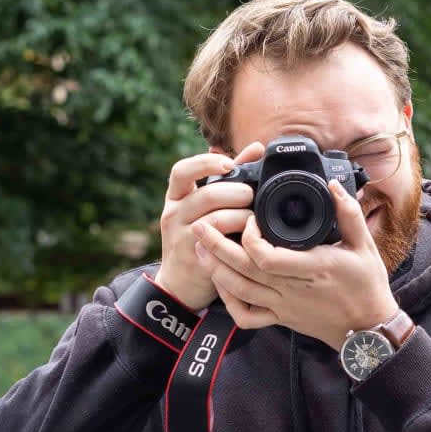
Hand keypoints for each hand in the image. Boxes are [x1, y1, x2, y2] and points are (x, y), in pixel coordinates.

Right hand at [152, 141, 263, 311]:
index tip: (229, 164)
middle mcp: (173, 213)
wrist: (180, 282)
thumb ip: (229, 177)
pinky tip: (249, 237)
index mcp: (176, 196)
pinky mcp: (194, 258)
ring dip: (243, 215)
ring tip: (253, 218)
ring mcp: (181, 236)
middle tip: (252, 196)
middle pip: (208, 195)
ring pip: (218, 218)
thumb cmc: (199, 235)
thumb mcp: (205, 205)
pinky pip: (222, 243)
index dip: (206, 163)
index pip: (182, 170)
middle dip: (238, 193)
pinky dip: (240, 237)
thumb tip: (256, 148)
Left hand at [192, 177, 397, 347]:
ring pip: (239, 291)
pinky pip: (246, 316)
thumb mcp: (364, 247)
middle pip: (243, 270)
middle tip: (199, 224)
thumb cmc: (367, 286)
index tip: (249, 219)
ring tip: (199, 247)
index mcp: (312, 268)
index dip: (250, 237)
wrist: (367, 329)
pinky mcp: (280, 318)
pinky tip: (220, 283)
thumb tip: (334, 186)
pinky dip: (229, 302)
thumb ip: (349, 215)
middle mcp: (291, 289)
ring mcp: (283, 306)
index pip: (267, 256)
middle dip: (216, 246)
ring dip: (215, 269)